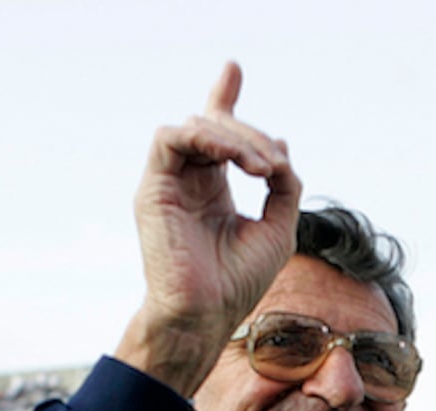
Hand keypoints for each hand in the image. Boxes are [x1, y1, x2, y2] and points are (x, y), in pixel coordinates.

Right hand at [116, 61, 302, 396]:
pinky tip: (236, 160)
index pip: (215, 135)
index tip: (232, 70)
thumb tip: (280, 143)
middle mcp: (188, 182)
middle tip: (273, 163)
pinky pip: (171, 138)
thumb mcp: (277, 227)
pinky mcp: (153, 188)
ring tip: (262, 168)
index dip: (224, 101)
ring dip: (235, 138)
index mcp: (211, 190)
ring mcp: (168, 183)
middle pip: (215, 126)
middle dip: (250, 133)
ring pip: (196, 126)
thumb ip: (282, 185)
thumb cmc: (238, 283)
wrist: (205, 315)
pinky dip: (206, 138)